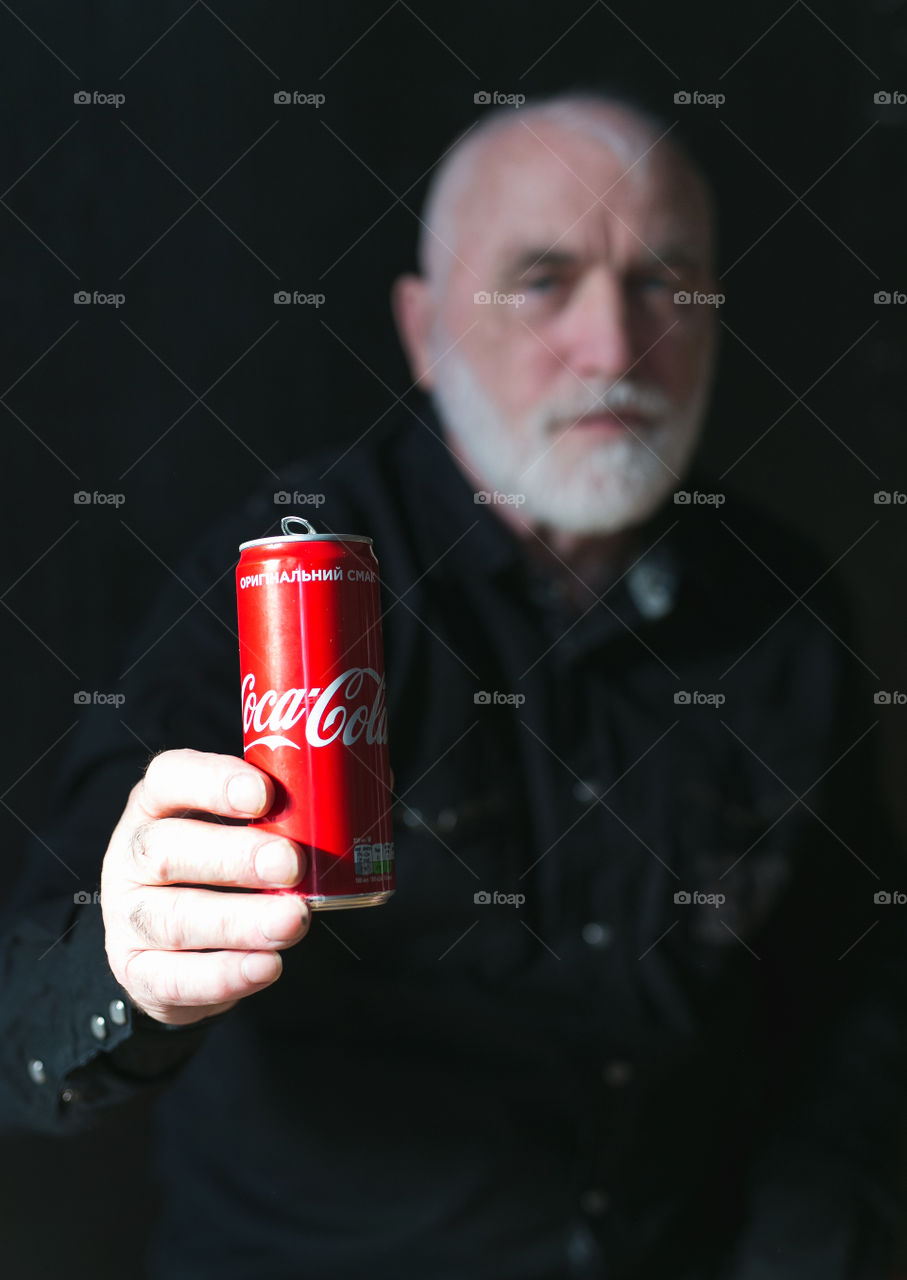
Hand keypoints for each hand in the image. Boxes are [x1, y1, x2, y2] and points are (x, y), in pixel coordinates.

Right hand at [101, 748, 309, 1026]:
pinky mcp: (136, 972)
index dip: (213, 783)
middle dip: (235, 857)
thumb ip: (288, 806)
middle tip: (293, 863)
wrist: (167, 944)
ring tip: (295, 921)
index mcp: (158, 802)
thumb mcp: (237, 825)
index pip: (172, 778)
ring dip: (239, 921)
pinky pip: (174, 978)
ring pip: (174, 918)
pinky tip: (267, 967)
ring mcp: (127, 915)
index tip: (265, 794)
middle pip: (168, 850)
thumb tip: (370, 783)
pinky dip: (224, 974)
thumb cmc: (219, 865)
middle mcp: (133, 854)